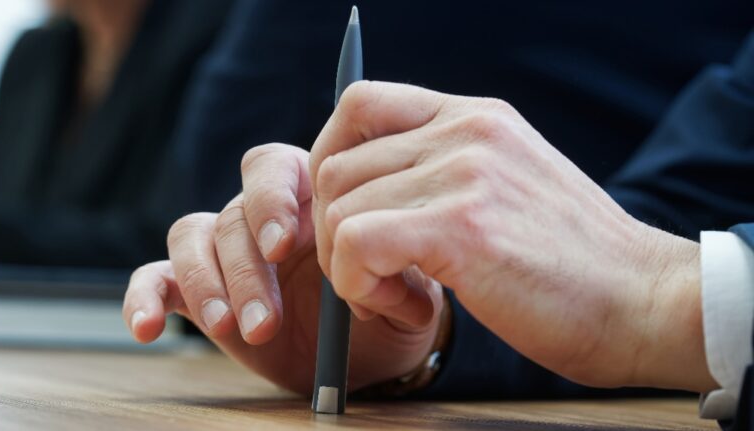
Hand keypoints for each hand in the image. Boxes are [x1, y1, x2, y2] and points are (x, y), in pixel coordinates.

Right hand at [122, 143, 442, 394]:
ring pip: (194, 238)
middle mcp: (264, 216)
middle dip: (246, 268)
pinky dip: (144, 297)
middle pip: (234, 213)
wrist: (368, 350)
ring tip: (233, 329)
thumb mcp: (407, 293)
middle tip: (263, 318)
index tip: (283, 245)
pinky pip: (159, 277)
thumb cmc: (388, 308)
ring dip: (207, 284)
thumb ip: (397, 277)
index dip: (271, 198)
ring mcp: (228, 251)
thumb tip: (384, 276)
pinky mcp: (200, 290)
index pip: (274, 168)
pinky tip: (147, 327)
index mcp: (312, 197)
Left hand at [310, 81, 715, 392]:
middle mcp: (467, 132)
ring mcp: (466, 173)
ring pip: (338, 208)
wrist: (644, 300)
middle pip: (336, 165)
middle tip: (374, 274)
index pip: (360, 102)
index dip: (330, 157)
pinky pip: (356, 243)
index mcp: (474, 118)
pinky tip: (406, 305)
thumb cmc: (572, 261)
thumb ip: (445, 173)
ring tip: (397, 294)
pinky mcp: (462, 227)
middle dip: (334, 231)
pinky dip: (358, 285)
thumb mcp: (509, 185)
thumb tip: (368, 194)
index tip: (342, 212)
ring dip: (349, 268)